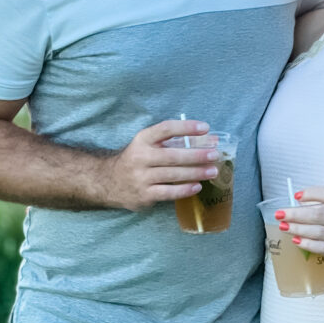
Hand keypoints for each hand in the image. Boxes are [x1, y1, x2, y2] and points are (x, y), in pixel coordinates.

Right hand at [102, 119, 219, 210]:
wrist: (108, 182)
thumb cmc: (138, 159)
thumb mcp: (148, 144)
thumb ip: (174, 141)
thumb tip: (208, 139)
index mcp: (142, 139)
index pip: (166, 129)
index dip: (186, 127)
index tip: (205, 128)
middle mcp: (140, 157)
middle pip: (173, 155)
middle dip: (197, 155)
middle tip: (214, 154)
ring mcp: (141, 178)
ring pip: (173, 175)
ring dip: (196, 173)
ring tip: (212, 171)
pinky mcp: (144, 195)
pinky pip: (168, 193)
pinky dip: (185, 190)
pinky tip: (197, 186)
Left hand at [276, 186, 323, 276]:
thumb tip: (303, 208)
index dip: (310, 193)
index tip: (295, 196)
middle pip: (317, 214)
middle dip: (295, 213)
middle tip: (279, 214)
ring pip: (317, 231)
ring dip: (298, 228)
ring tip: (284, 227)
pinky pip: (322, 247)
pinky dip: (308, 244)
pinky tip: (297, 241)